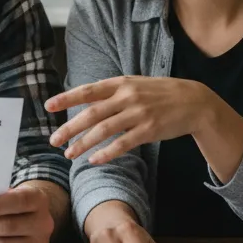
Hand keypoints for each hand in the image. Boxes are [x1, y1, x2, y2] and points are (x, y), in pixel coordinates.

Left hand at [46, 76, 213, 163]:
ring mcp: (139, 113)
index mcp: (121, 83)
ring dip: (84, 143)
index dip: (67, 98)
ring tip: (70, 154)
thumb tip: (85, 103)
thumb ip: (111, 94)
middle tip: (53, 140)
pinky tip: (94, 160)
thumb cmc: (159, 93)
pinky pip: (123, 144)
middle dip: (70, 128)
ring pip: (104, 130)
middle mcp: (128, 96)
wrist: (193, 101)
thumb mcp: (134, 85)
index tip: (48, 106)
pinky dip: (107, 152)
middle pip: (92, 114)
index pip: (88, 90)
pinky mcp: (149, 130)